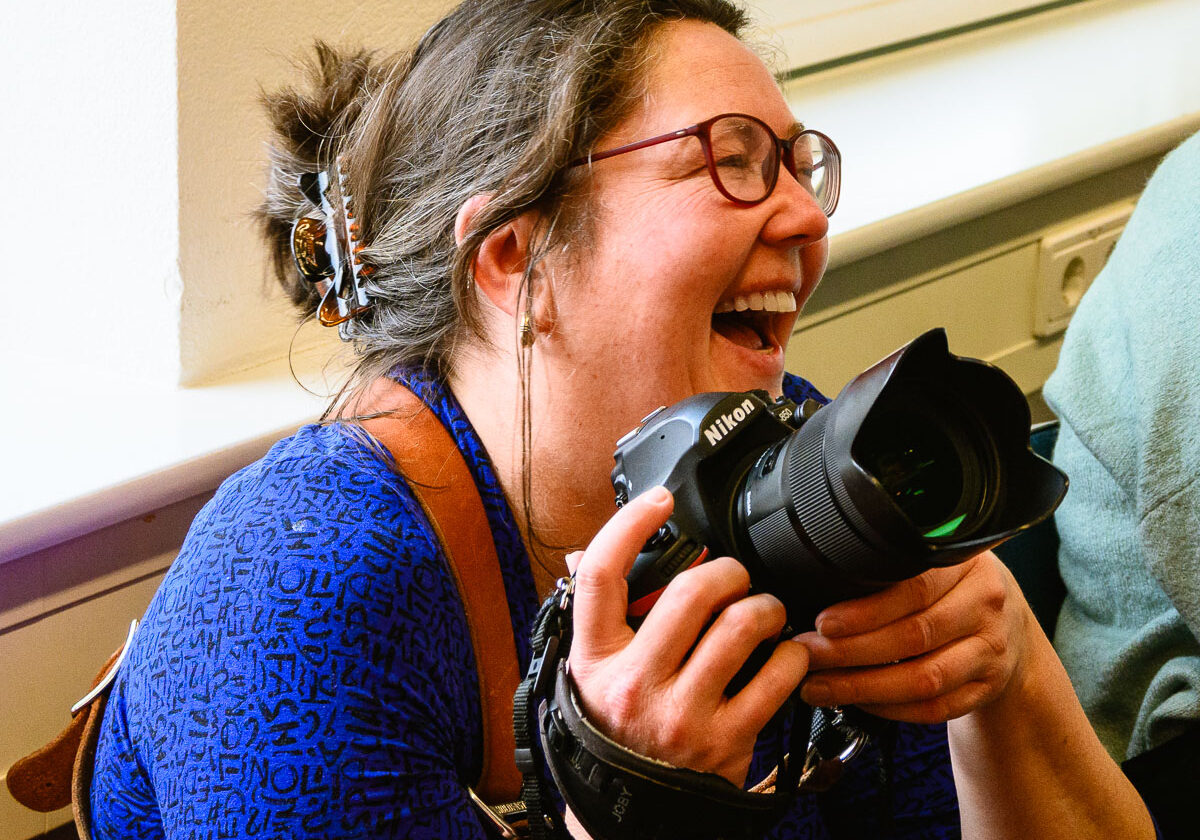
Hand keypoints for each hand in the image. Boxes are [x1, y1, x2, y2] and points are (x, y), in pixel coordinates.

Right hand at [567, 487, 809, 785]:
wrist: (628, 819)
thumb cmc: (613, 734)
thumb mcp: (586, 675)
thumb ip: (595, 618)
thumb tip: (589, 554)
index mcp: (595, 659)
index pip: (601, 575)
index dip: (629, 524)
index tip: (659, 501)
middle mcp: (635, 684)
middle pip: (690, 592)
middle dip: (726, 571)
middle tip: (734, 577)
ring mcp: (682, 714)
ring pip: (740, 626)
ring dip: (764, 606)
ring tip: (764, 611)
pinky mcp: (727, 741)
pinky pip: (777, 676)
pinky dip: (791, 654)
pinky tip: (782, 653)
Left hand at [796, 551, 1033, 723]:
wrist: (1010, 625)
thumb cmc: (956, 587)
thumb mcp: (935, 562)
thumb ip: (892, 568)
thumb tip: (821, 587)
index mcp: (967, 565)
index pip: (913, 589)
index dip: (865, 611)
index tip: (824, 623)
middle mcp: (985, 607)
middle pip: (913, 636)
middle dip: (851, 652)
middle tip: (809, 656)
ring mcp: (990, 651)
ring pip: (924, 679)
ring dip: (864, 687)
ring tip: (821, 686)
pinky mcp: (987, 688)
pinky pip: (934, 708)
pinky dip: (891, 709)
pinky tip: (859, 701)